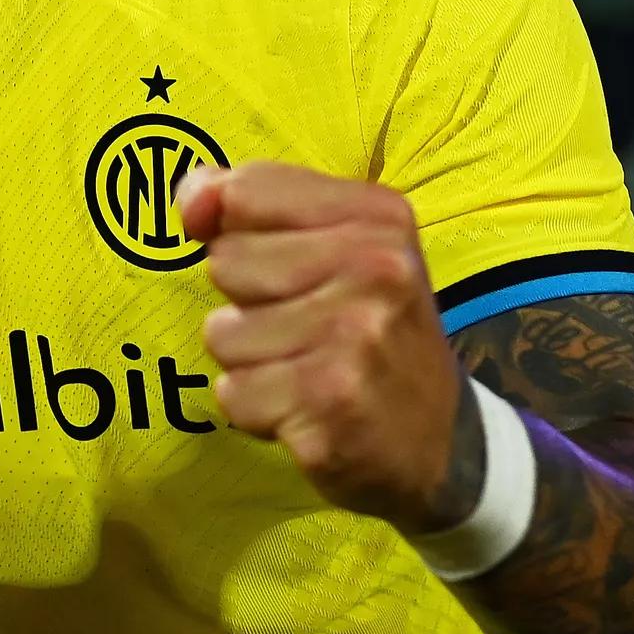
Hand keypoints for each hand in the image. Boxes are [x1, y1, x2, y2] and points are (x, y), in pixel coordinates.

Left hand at [178, 162, 472, 532]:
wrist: (442, 443)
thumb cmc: (371, 332)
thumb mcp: (341, 247)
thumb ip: (257, 205)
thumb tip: (190, 197)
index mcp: (377, 217)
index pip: (247, 190)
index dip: (224, 223)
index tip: (254, 254)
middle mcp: (376, 269)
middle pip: (226, 262)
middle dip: (246, 301)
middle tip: (304, 327)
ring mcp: (355, 338)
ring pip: (223, 333)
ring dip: (250, 361)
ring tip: (305, 369)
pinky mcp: (329, 404)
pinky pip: (233, 393)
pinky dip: (256, 409)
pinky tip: (305, 409)